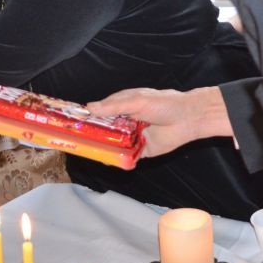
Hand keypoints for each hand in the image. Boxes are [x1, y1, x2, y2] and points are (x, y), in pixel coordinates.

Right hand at [87, 86, 230, 157]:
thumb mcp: (136, 100)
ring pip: (114, 145)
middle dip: (93, 135)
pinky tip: (109, 161)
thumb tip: (90, 107)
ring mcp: (133, 137)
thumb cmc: (164, 104)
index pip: (101, 112)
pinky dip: (119, 160)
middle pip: (105, 130)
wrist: (189, 118)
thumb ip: (114, 106)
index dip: (88, 117)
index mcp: (123, 106)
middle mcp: (126, 122)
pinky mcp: (142, 151)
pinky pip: (128, 158)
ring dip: (105, 149)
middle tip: (79, 140)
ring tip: (91, 152)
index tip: (73, 122)